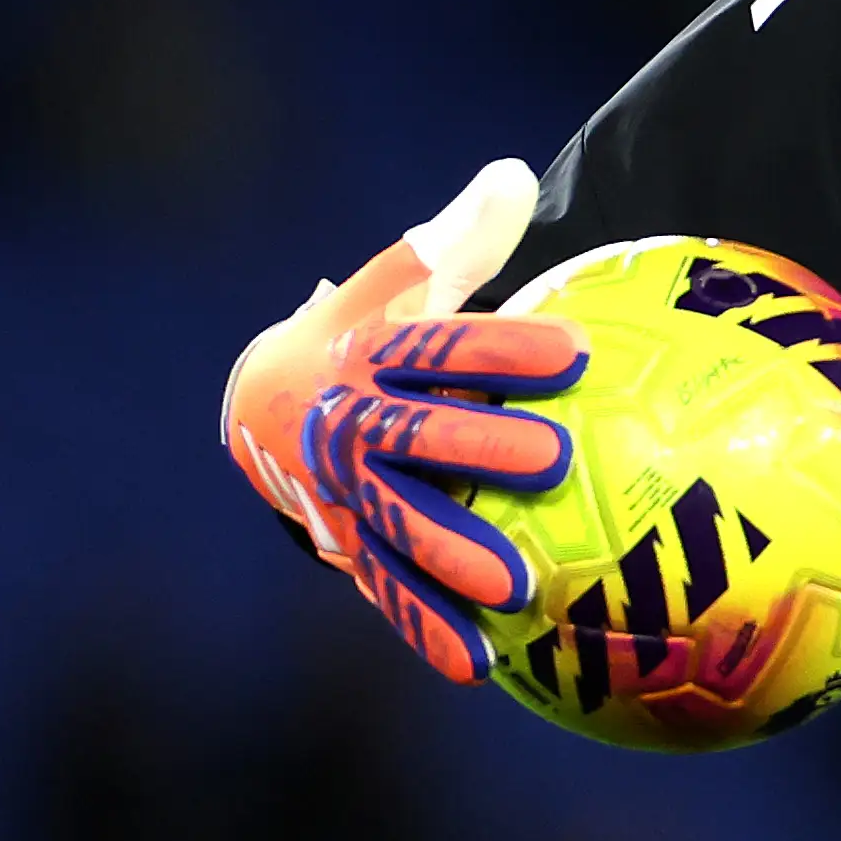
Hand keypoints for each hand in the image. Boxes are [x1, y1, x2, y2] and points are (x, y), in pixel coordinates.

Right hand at [220, 159, 586, 683]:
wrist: (262, 403)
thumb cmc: (365, 333)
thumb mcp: (397, 283)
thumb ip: (456, 242)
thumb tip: (510, 176)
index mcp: (367, 354)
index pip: (441, 346)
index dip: (506, 346)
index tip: (578, 352)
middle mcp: (347, 425)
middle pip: (416, 437)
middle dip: (481, 446)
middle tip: (555, 459)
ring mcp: (342, 493)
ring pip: (398, 525)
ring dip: (453, 556)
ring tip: (517, 585)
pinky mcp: (346, 547)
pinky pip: (386, 592)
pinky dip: (426, 628)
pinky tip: (480, 665)